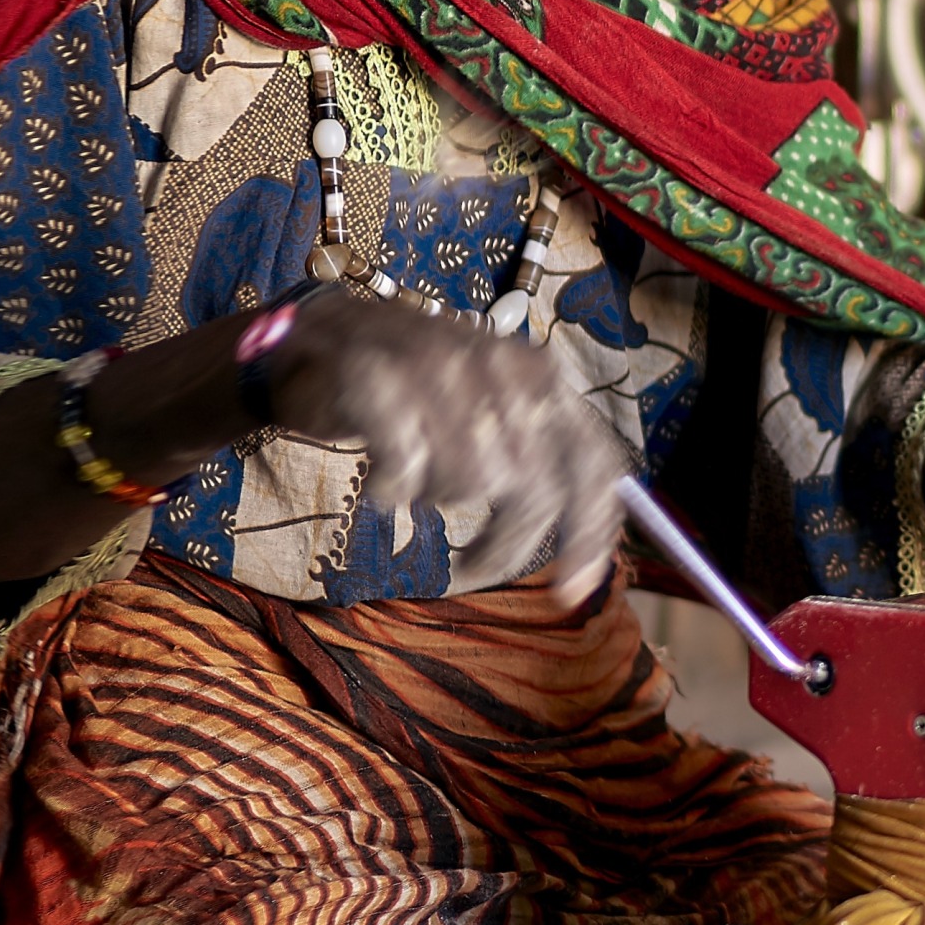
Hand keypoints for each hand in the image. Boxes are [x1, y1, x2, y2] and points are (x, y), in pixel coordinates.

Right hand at [266, 290, 622, 603]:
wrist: (331, 329)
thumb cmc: (420, 390)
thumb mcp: (493, 413)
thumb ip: (539, 462)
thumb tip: (579, 564)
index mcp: (544, 376)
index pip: (593, 463)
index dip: (589, 535)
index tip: (569, 596)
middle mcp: (504, 363)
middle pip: (532, 492)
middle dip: (502, 544)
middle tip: (471, 563)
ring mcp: (442, 365)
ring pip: (468, 486)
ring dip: (435, 499)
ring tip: (416, 475)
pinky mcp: (381, 378)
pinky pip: (404, 474)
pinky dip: (389, 490)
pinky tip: (380, 472)